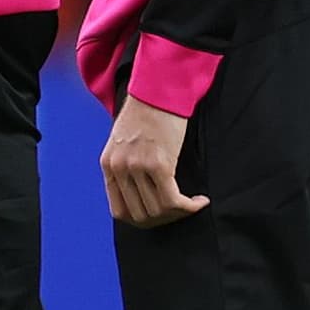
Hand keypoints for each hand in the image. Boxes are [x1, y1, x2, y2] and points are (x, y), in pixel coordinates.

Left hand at [101, 93, 206, 225]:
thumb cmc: (147, 114)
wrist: (159, 90)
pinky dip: (189, 206)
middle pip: (140, 215)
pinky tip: (200, 201)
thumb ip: (127, 167)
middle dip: (164, 220)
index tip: (161, 215)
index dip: (143, 220)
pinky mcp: (159, 164)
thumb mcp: (124, 142)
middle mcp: (119, 168)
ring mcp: (137, 167)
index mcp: (108, 165)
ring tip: (192, 204)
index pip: (119, 212)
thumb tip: (142, 197)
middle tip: (182, 211)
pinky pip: (173, 199)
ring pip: (158, 210)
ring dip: (179, 213)